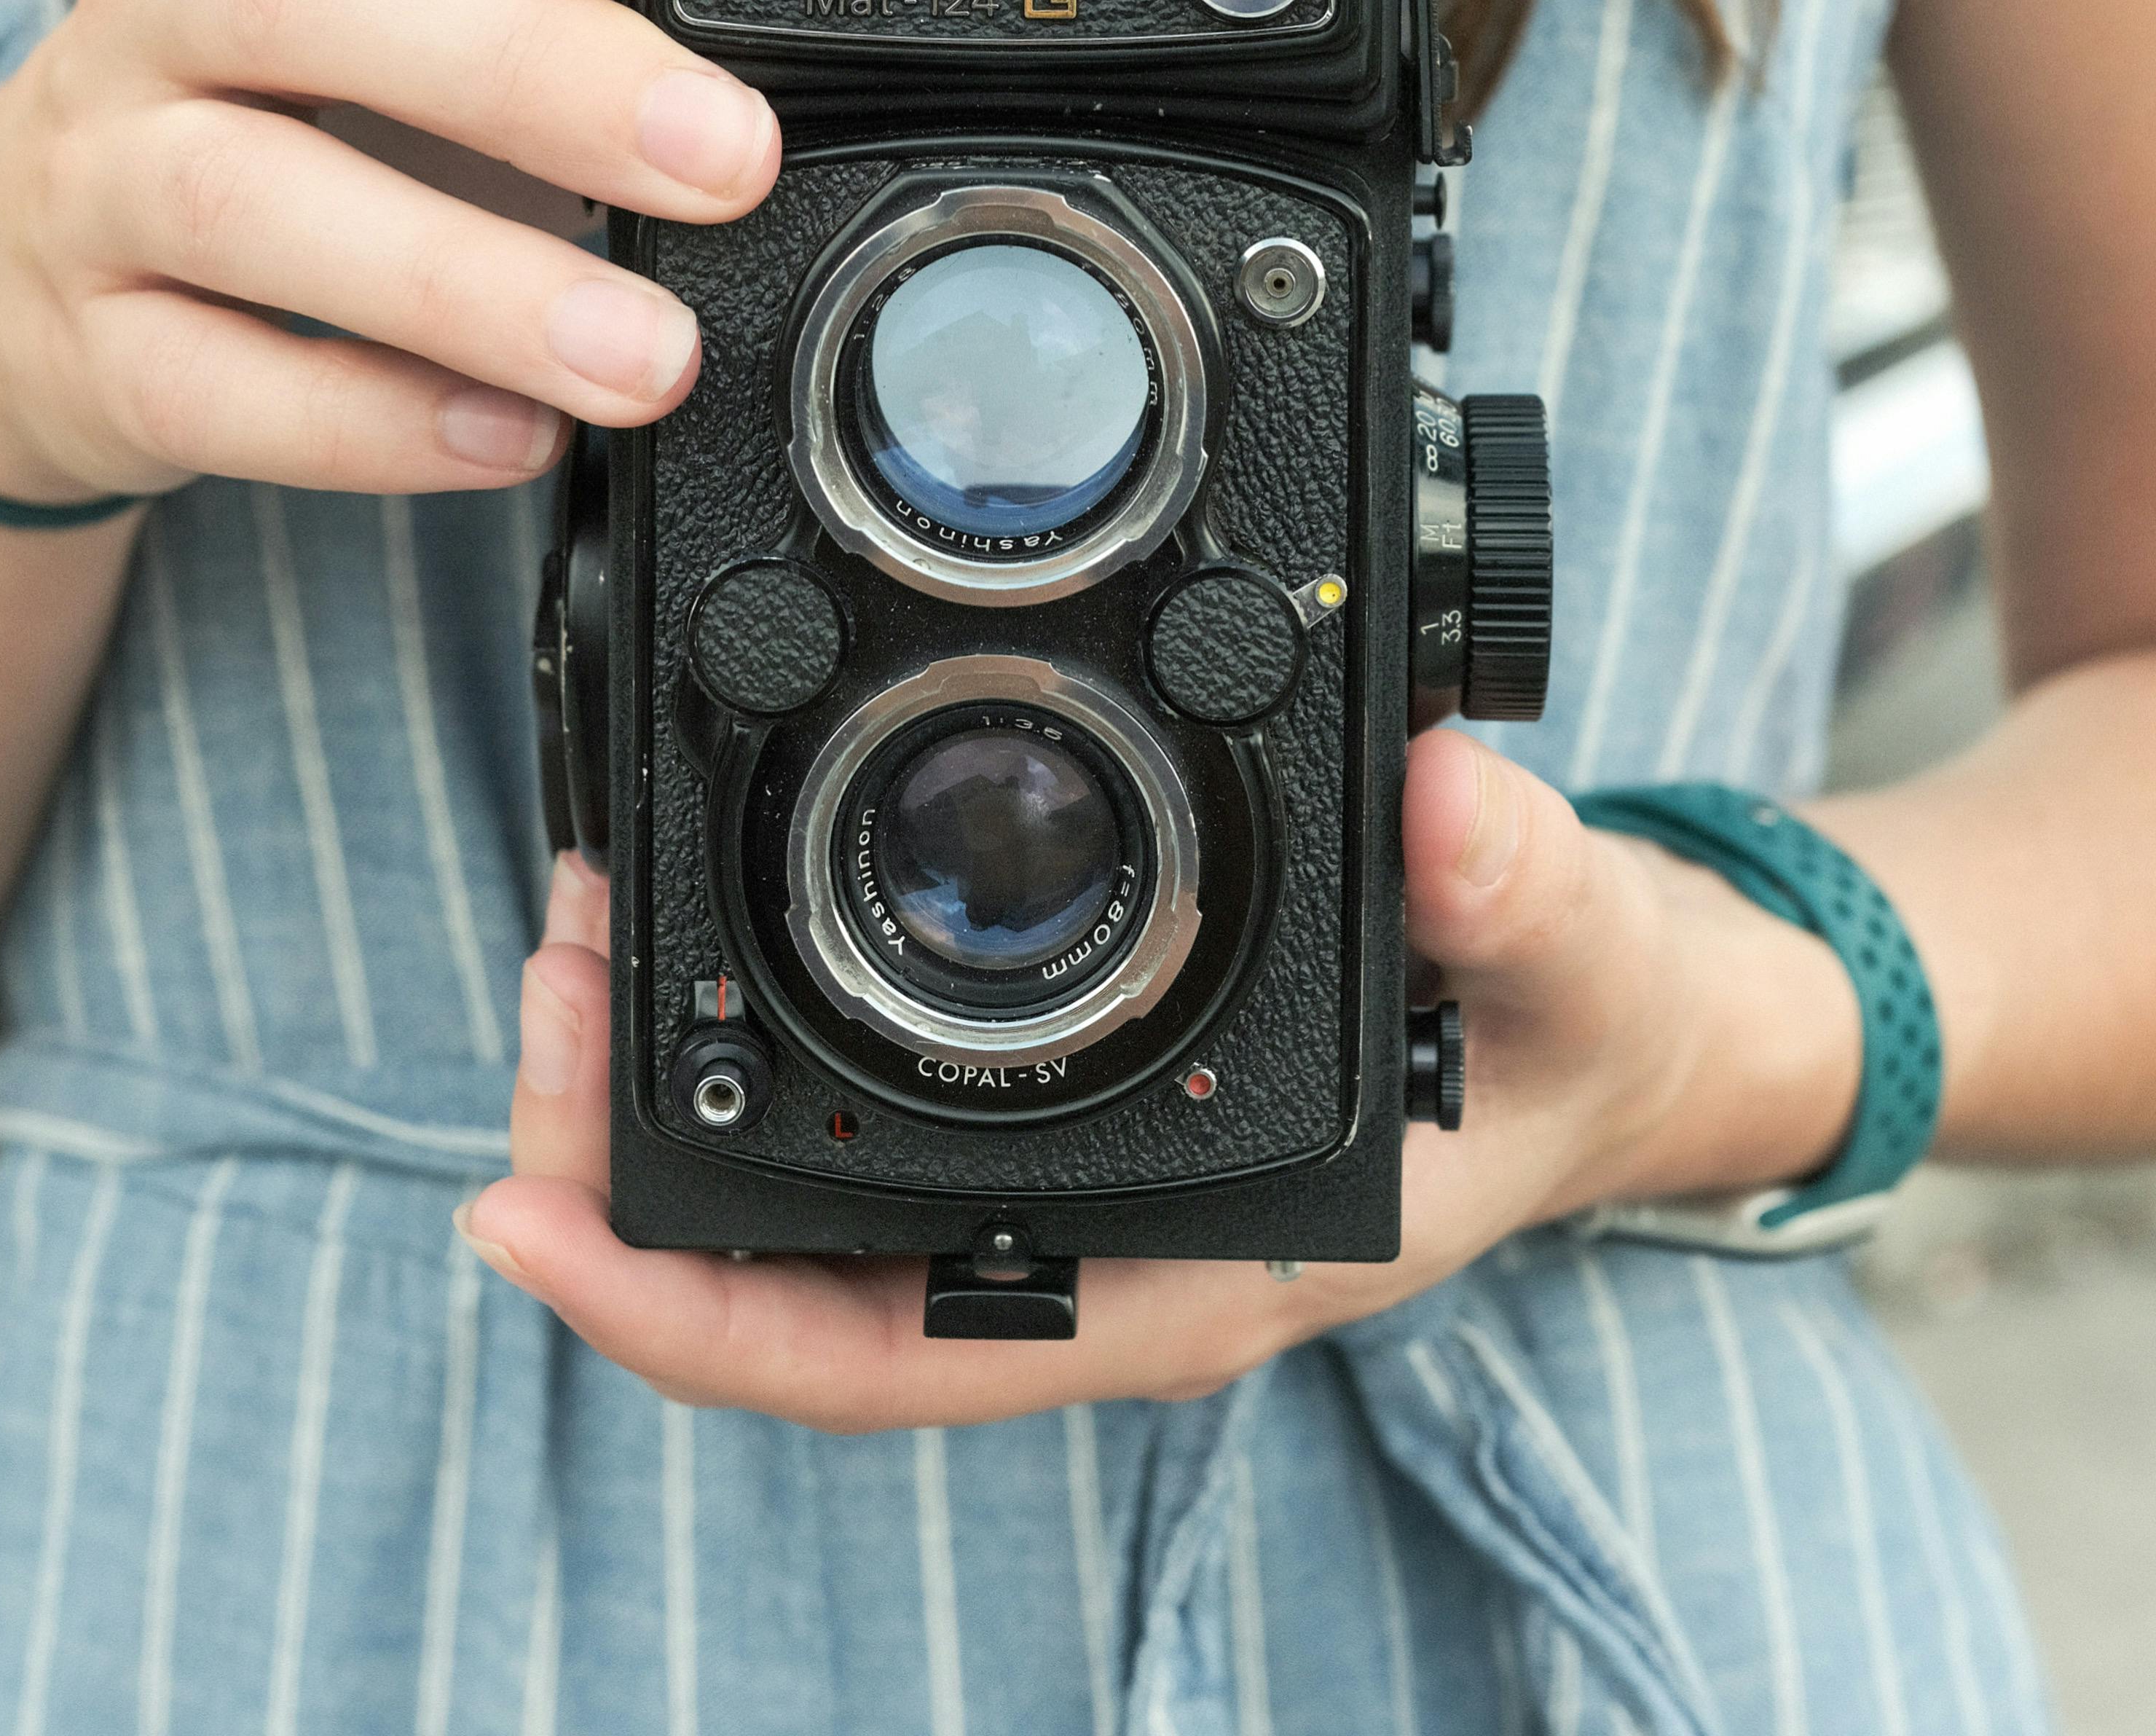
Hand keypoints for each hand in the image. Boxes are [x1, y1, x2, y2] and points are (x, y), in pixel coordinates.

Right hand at [0, 0, 779, 501]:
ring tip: (643, 354)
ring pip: (244, 202)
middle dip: (531, 70)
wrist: (14, 263)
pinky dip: (371, 423)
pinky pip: (211, 387)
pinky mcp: (80, 348)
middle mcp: (159, 5)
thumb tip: (743, 70)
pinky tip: (509, 438)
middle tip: (724, 157)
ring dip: (469, 284)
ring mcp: (96, 178)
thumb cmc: (267, 102)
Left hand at [456, 729, 1861, 1428]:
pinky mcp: (1075, 1102)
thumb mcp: (1577, 956)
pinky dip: (763, 1045)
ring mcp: (1075, 1185)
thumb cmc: (1583, 1039)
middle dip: (631, 1160)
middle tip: (543, 983)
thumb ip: (1519, 889)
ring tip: (580, 938)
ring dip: (677, 1086)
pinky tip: (698, 944)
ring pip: (812, 1200)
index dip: (685, 1314)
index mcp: (1187, 1272)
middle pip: (797, 1286)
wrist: (1626, 1038)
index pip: (887, 1358)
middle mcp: (1100, 1249)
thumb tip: (1438, 797)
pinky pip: (870, 1118)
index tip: (528, 1218)